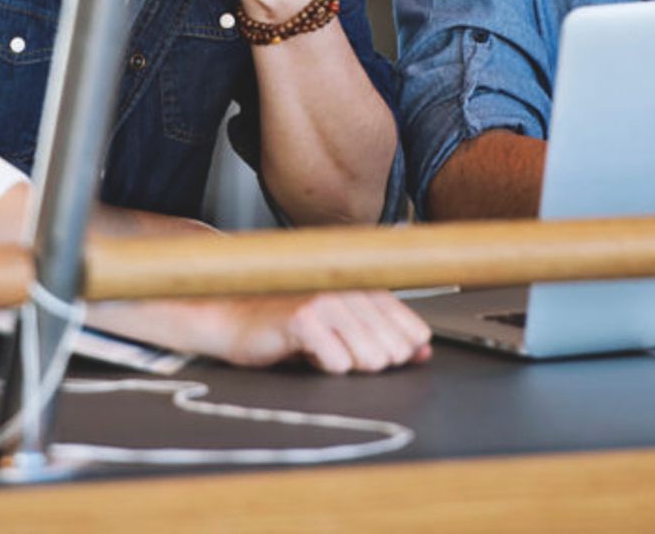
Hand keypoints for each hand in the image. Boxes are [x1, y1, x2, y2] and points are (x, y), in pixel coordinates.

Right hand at [205, 290, 432, 372]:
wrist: (230, 316)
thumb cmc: (285, 324)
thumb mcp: (342, 328)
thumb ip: (385, 336)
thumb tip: (424, 352)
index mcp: (364, 286)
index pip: (414, 332)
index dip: (394, 353)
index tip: (364, 350)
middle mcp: (351, 288)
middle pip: (393, 352)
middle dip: (367, 362)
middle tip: (334, 349)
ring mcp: (328, 300)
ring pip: (369, 360)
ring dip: (344, 365)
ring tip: (319, 349)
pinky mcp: (304, 318)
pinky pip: (338, 365)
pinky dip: (323, 368)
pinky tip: (304, 351)